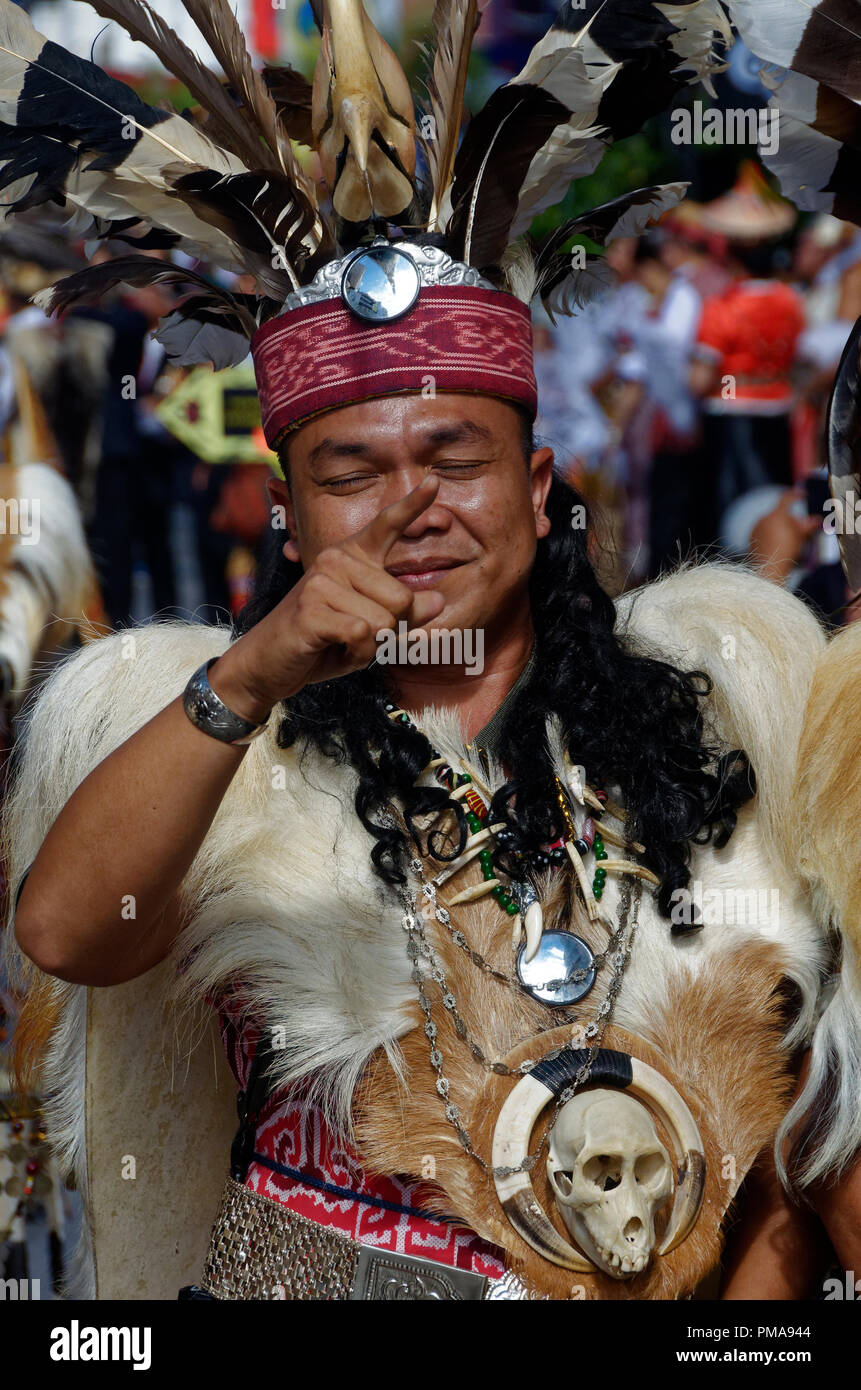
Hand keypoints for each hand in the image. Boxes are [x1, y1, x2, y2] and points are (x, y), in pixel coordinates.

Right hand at [210, 476, 445, 718]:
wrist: (268, 663)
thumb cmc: (324, 642)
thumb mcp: (372, 628)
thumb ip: (405, 613)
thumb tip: (439, 600)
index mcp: (352, 555)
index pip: (387, 525)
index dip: (414, 504)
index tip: (435, 480)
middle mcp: (336, 558)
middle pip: (402, 598)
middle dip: (389, 629)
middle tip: (356, 635)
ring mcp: (321, 581)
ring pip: (384, 621)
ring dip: (370, 646)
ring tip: (341, 641)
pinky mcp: (311, 608)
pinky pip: (363, 635)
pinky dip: (356, 653)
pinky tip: (331, 648)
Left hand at [749, 488, 819, 585]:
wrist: (770, 567)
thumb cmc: (787, 550)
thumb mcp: (801, 536)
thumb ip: (810, 525)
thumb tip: (818, 519)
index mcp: (777, 514)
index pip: (787, 498)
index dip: (796, 495)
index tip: (803, 495)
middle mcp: (764, 517)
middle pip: (781, 513)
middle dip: (791, 519)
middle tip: (800, 528)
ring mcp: (756, 527)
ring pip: (772, 522)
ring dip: (782, 526)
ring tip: (789, 539)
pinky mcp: (752, 536)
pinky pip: (764, 530)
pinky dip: (772, 533)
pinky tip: (778, 543)